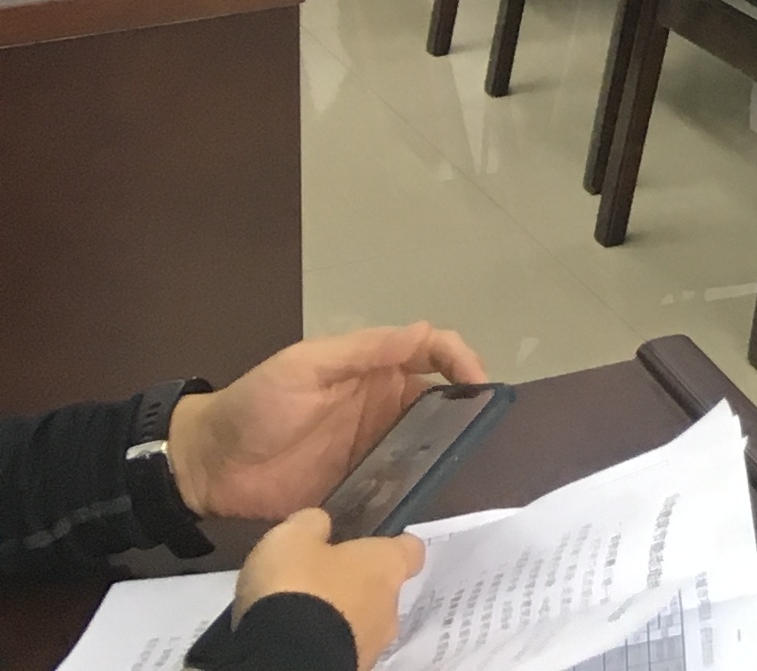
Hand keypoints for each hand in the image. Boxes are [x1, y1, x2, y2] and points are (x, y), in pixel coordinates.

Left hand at [171, 324, 487, 518]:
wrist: (205, 466)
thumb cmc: (254, 405)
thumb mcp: (305, 366)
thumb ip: (364, 350)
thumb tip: (426, 332)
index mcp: (371, 368)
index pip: (431, 352)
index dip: (461, 360)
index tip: (478, 385)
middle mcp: (379, 405)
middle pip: (438, 400)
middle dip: (465, 408)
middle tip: (480, 430)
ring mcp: (370, 448)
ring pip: (424, 443)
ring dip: (444, 449)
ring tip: (458, 463)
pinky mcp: (357, 487)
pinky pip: (397, 485)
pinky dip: (415, 487)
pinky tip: (424, 494)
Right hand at [234, 514, 421, 670]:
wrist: (284, 659)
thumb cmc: (296, 587)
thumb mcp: (291, 539)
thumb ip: (311, 525)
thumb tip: (321, 524)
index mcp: (387, 566)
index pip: (411, 550)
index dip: (393, 546)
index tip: (371, 545)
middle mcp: (391, 607)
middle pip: (384, 591)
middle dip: (357, 588)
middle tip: (320, 585)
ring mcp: (374, 646)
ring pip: (363, 625)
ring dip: (340, 620)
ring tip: (301, 618)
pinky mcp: (353, 670)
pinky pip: (343, 650)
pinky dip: (325, 645)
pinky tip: (297, 642)